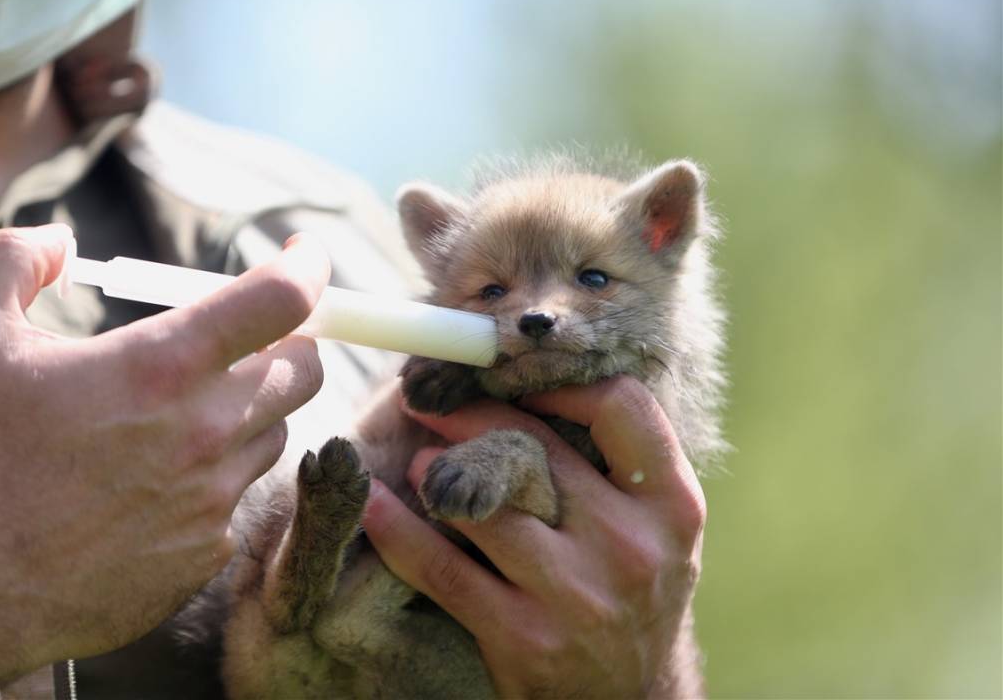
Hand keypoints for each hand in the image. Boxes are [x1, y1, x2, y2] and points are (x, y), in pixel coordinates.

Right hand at [0, 224, 328, 695]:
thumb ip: (16, 263)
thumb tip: (59, 242)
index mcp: (159, 367)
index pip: (282, 300)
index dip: (306, 267)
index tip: (304, 255)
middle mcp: (204, 434)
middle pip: (304, 373)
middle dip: (289, 345)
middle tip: (249, 341)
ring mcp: (209, 502)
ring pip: (272, 437)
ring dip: (247, 414)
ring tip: (178, 417)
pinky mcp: (201, 558)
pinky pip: (233, 502)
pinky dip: (211, 481)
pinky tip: (150, 486)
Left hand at [363, 377, 706, 698]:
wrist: (628, 698)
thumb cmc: (633, 589)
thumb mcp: (654, 527)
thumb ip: (615, 464)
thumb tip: (529, 385)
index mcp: (673, 506)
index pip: (621, 408)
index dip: (558, 382)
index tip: (515, 382)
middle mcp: (631, 547)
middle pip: (537, 447)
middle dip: (471, 415)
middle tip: (433, 401)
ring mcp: (577, 595)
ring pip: (485, 503)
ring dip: (437, 471)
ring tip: (419, 463)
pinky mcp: (523, 637)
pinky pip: (444, 568)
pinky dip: (400, 530)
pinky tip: (376, 505)